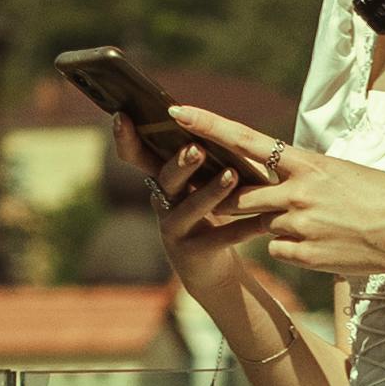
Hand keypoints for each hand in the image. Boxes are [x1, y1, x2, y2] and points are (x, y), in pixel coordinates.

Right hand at [129, 122, 277, 281]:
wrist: (213, 271)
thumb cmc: (214, 215)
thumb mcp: (207, 182)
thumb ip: (213, 156)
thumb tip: (229, 126)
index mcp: (164, 179)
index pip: (137, 155)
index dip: (126, 137)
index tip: (122, 114)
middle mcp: (162, 202)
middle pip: (166, 178)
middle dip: (181, 163)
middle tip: (197, 148)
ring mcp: (174, 230)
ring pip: (190, 208)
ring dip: (210, 191)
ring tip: (232, 175)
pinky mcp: (191, 255)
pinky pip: (219, 239)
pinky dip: (242, 228)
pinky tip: (262, 221)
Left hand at [173, 110, 384, 285]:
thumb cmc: (384, 197)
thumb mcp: (342, 172)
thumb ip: (305, 176)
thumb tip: (283, 183)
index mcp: (306, 164)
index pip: (245, 140)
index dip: (208, 125)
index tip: (177, 112)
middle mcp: (295, 193)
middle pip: (241, 196)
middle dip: (237, 200)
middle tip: (253, 200)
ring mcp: (297, 226)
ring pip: (265, 226)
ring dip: (281, 225)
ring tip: (321, 223)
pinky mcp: (303, 255)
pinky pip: (281, 251)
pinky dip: (295, 249)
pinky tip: (327, 245)